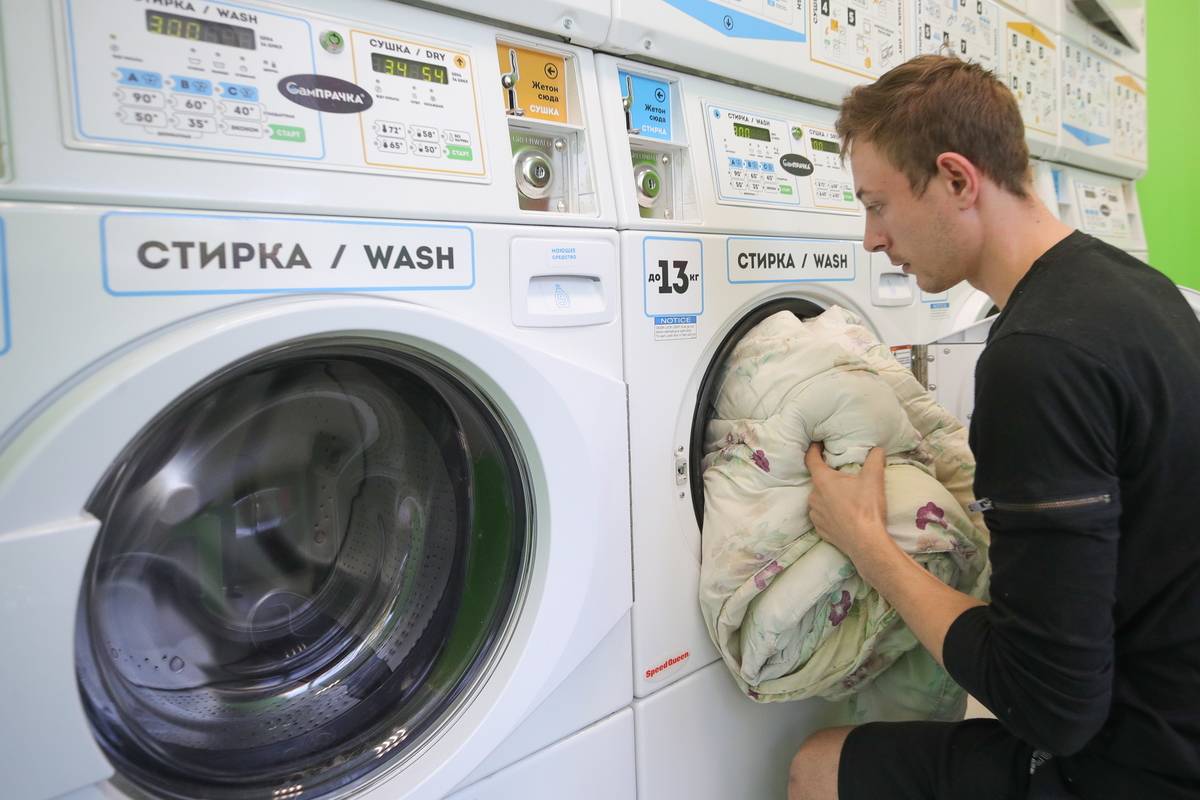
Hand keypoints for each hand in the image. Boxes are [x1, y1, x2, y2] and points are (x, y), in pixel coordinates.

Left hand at [804, 443, 893, 565]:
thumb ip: (875, 458)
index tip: (818, 443)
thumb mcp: (874, 478)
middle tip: (842, 473)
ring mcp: (815, 514)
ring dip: (828, 494)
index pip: (811, 459)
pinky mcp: (820, 529)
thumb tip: (877, 448)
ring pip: (819, 498)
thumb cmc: (867, 507)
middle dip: (828, 475)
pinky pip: (822, 515)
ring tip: (844, 495)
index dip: (814, 449)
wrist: (866, 543)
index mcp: (822, 481)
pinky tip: (842, 512)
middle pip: (818, 480)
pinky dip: (829, 511)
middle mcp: (813, 496)